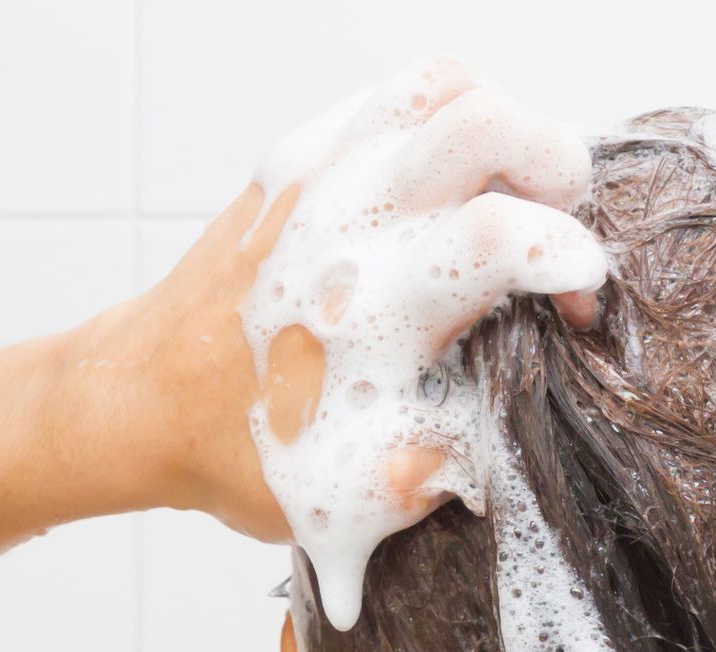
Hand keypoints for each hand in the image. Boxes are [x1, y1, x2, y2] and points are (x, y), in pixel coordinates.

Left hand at [60, 57, 605, 570]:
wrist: (137, 401)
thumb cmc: (240, 450)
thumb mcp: (346, 500)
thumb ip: (435, 473)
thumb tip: (500, 445)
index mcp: (372, 311)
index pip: (497, 235)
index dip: (568, 256)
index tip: (578, 303)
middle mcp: (347, 225)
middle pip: (484, 124)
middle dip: (555, 167)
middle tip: (556, 231)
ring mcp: (321, 175)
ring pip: (445, 87)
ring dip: (503, 131)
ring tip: (514, 194)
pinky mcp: (300, 157)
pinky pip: (396, 99)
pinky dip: (446, 126)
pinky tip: (452, 191)